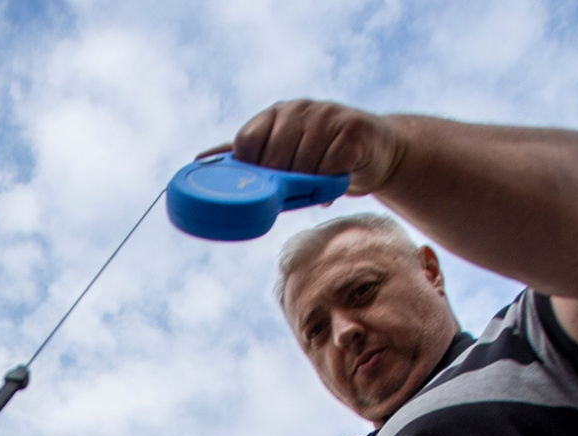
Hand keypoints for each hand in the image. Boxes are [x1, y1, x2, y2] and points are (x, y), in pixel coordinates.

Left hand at [231, 100, 405, 196]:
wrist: (375, 150)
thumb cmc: (322, 156)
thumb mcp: (281, 152)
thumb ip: (247, 155)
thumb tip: (201, 159)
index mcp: (276, 113)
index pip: (246, 142)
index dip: (253, 169)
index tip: (268, 181)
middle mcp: (299, 109)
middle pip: (273, 158)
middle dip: (284, 182)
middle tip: (299, 184)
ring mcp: (327, 115)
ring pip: (303, 166)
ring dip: (312, 183)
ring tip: (321, 178)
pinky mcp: (353, 129)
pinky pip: (331, 167)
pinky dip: (333, 181)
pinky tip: (339, 174)